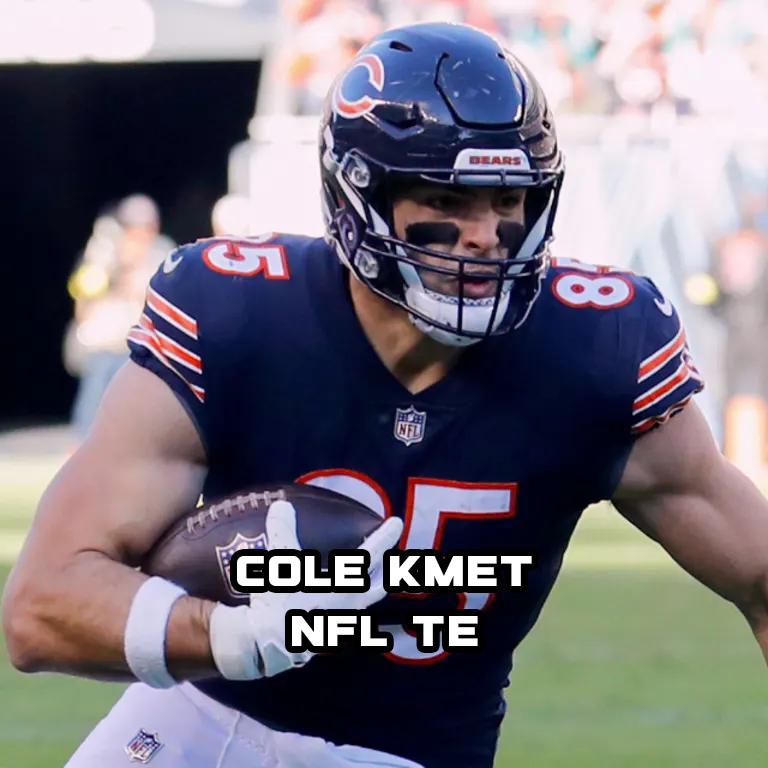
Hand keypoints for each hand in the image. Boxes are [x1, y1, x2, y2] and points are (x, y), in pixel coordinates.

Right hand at [209, 500, 402, 679]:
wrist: (266, 646)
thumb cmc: (277, 603)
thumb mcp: (280, 564)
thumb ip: (282, 531)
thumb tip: (282, 504)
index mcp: (343, 585)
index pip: (371, 555)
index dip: (384, 537)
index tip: (398, 522)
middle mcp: (348, 604)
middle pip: (379, 583)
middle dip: (391, 568)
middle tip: (397, 555)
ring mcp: (340, 621)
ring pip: (365, 600)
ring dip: (372, 585)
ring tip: (373, 575)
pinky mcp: (327, 633)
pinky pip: (347, 612)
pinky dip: (351, 600)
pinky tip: (339, 597)